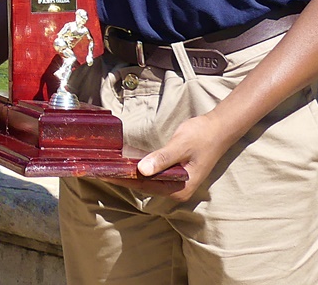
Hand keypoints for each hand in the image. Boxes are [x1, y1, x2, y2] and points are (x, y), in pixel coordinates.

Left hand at [102, 113, 233, 201]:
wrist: (218, 129)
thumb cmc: (201, 136)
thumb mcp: (181, 146)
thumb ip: (162, 159)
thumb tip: (142, 170)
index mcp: (179, 189)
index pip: (144, 186)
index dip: (123, 180)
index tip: (104, 174)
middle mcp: (177, 190)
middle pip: (143, 185)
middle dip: (122, 178)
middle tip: (99, 170)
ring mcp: (175, 183)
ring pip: (146, 180)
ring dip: (128, 174)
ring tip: (106, 168)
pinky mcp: (173, 174)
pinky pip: (151, 174)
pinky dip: (137, 169)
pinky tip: (124, 164)